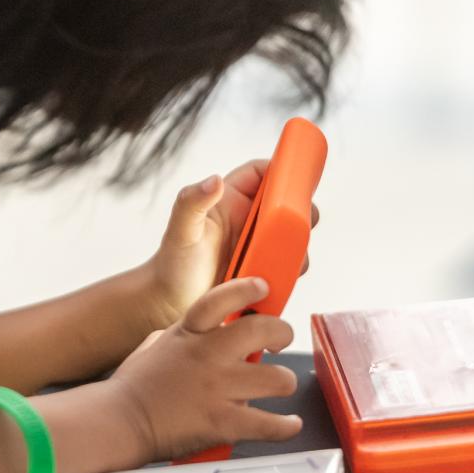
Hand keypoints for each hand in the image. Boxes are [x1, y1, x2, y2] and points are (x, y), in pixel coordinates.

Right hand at [109, 277, 301, 462]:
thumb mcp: (156, 345)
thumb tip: (203, 336)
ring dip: (284, 383)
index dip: (248, 289)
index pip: (224, 298)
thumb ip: (185, 336)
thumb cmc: (133, 385)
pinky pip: (271, 424)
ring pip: (278, 379)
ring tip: (279, 386)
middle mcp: (207, 355)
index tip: (262, 287)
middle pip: (264, 330)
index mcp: (189, 332)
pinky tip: (288, 423)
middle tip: (280, 341)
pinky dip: (285, 426)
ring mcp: (217, 388)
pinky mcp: (223, 421)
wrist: (119, 421)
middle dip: (282, 333)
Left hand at [140, 159, 317, 328]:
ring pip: (292, 234)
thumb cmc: (173, 262)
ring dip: (297, 244)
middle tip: (301, 225)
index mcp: (230, 199)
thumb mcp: (180, 231)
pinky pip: (288, 262)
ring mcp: (258, 243)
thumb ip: (191, 202)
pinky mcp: (265, 267)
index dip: (282, 169)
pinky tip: (279, 278)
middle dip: (300, 210)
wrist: (173, 303)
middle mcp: (248, 217)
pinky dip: (291, 268)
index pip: (262, 172)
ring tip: (284, 258)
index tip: (298, 181)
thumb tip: (214, 180)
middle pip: (286, 202)